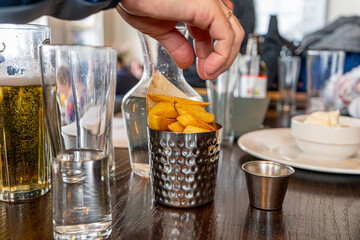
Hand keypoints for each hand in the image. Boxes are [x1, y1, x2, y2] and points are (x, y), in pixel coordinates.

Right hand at [116, 0, 243, 79]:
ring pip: (233, 34)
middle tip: (209, 74)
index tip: (205, 70)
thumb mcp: (159, 29)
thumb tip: (186, 63)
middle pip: (229, 32)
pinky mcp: (207, 6)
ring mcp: (209, 2)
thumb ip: (177, 45)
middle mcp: (206, 2)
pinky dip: (222, 55)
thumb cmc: (135, 0)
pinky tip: (210, 68)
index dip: (213, 53)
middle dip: (222, 58)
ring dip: (224, 59)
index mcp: (195, 6)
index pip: (216, 31)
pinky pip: (226, 35)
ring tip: (210, 73)